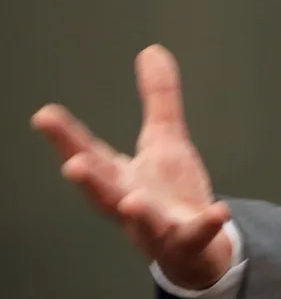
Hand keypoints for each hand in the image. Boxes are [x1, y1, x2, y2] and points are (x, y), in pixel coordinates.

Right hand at [32, 45, 233, 289]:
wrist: (195, 248)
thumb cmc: (168, 194)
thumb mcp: (165, 139)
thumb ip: (158, 98)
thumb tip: (151, 50)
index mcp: (120, 178)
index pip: (88, 153)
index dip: (65, 136)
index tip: (44, 115)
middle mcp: (131, 204)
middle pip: (104, 193)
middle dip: (89, 181)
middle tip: (73, 166)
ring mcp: (158, 227)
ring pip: (144, 222)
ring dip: (138, 212)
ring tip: (132, 200)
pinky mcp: (189, 242)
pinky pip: (198, 235)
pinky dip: (207, 224)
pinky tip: (218, 211)